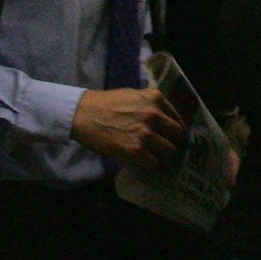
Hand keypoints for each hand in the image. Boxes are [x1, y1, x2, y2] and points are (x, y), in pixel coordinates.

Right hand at [71, 87, 186, 170]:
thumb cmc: (105, 104)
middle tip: (163, 148)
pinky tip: (145, 162)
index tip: (171, 137)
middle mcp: (154, 114)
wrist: (83, 114)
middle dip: (171, 142)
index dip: (175, 130)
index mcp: (155, 98)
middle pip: (177, 135)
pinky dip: (151, 164)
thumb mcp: (134, 95)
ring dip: (162, 156)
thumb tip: (163, 119)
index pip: (177, 118)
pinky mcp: (135, 149)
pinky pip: (153, 162)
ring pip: (168, 150)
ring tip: (155, 157)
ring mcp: (146, 132)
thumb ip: (151, 104)